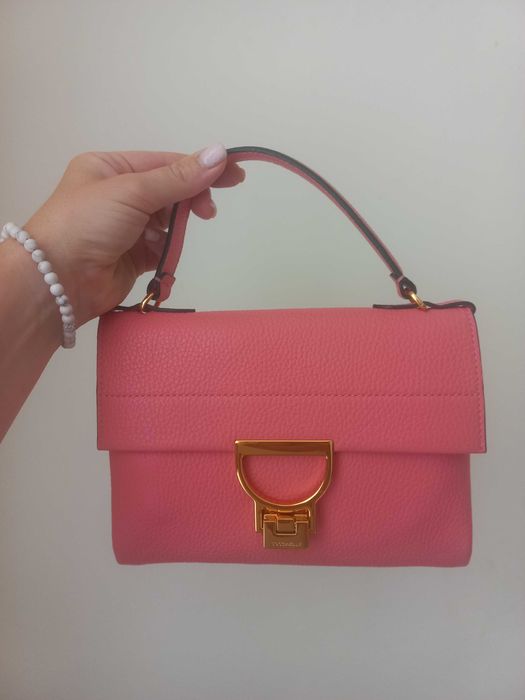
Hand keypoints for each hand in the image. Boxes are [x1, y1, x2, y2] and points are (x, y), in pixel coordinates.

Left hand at [22, 144, 244, 327]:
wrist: (57, 280)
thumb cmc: (87, 223)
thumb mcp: (133, 191)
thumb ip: (178, 177)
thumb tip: (220, 154)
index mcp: (110, 168)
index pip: (165, 163)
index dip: (200, 168)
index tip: (235, 176)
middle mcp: (117, 195)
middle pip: (169, 193)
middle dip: (188, 202)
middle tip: (207, 214)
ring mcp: (124, 228)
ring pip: (167, 223)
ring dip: (175, 232)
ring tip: (170, 242)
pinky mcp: (131, 258)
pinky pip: (161, 251)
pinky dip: (167, 256)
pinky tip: (163, 261)